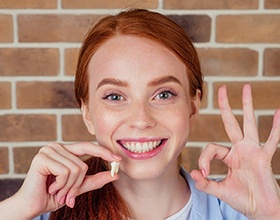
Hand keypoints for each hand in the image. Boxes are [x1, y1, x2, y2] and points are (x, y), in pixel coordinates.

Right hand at [13, 142, 120, 218]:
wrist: (32, 206)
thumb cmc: (53, 195)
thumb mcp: (77, 187)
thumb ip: (95, 180)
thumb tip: (115, 175)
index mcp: (65, 150)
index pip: (88, 146)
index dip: (103, 152)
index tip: (118, 159)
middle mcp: (57, 146)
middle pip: (83, 164)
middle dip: (77, 184)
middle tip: (68, 195)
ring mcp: (49, 150)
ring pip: (76, 168)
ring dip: (68, 187)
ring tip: (57, 191)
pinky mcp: (42, 157)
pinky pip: (65, 172)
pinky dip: (61, 185)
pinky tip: (51, 188)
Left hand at [190, 84, 279, 218]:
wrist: (261, 211)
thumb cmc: (242, 200)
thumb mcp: (220, 190)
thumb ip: (205, 184)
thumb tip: (193, 173)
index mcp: (229, 156)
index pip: (211, 147)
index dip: (204, 159)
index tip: (203, 174)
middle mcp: (240, 149)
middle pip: (231, 122)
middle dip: (226, 106)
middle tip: (221, 88)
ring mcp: (253, 151)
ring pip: (249, 124)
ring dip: (247, 106)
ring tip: (246, 87)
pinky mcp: (264, 158)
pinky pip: (271, 140)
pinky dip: (275, 127)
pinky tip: (277, 112)